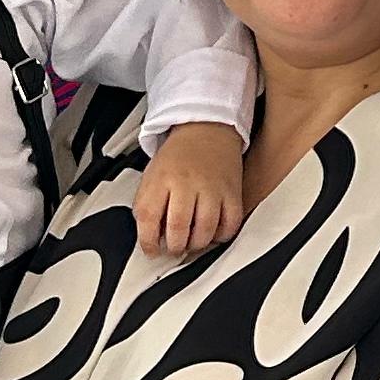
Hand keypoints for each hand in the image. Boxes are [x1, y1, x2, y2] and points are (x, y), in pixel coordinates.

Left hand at [138, 122, 246, 258]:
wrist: (207, 129)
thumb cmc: (178, 156)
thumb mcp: (152, 175)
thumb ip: (147, 204)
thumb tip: (149, 237)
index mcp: (162, 178)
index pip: (148, 217)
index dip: (147, 242)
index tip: (151, 250)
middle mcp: (187, 183)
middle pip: (178, 228)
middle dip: (174, 247)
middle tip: (173, 248)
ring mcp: (212, 188)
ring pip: (205, 231)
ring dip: (196, 245)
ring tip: (191, 242)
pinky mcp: (232, 192)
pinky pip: (230, 225)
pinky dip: (221, 236)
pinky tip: (212, 232)